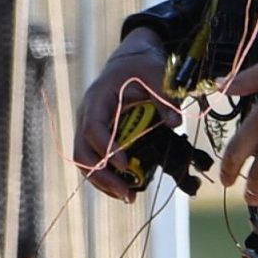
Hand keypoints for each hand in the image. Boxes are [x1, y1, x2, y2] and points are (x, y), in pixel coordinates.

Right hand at [72, 30, 173, 201]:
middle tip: (127, 192)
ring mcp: (89, 128)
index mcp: (98, 98)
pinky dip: (107, 178)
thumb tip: (175, 122)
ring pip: (84, 161)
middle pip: (82, 151)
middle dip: (102, 175)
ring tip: (128, 197)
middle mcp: (87, 115)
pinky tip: (127, 190)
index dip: (106, 148)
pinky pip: (94, 162)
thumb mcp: (157, 75)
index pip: (93, 127)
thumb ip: (165, 97)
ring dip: (103, 182)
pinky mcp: (98, 138)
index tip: (125, 165)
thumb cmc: (142, 66)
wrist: (131, 61)